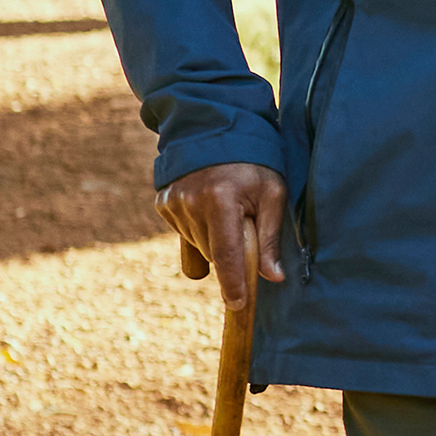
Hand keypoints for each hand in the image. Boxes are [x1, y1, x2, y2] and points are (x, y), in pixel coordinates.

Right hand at [161, 164, 287, 311]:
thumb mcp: (272, 194)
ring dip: (215, 240)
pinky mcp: (163, 203)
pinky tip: (208, 207)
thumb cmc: (253, 161)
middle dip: (232, 252)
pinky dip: (199, 229)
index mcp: (220, 199)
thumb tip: (273, 277)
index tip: (238, 304)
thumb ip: (270, 237)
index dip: (233, 283)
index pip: (226, 254)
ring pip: (198, 245)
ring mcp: (173, 203)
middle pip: (214, 254)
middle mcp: (191, 202)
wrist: (214, 130)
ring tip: (226, 210)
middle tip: (245, 226)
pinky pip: (184, 233)